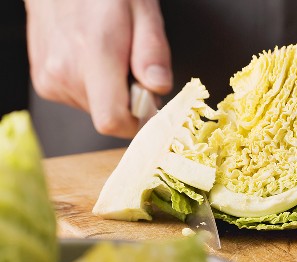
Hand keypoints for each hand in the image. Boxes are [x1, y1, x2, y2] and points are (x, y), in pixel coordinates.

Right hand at [25, 0, 172, 137]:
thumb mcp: (143, 12)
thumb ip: (152, 52)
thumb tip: (158, 88)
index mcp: (94, 54)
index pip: (113, 120)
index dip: (138, 121)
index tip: (151, 104)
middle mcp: (65, 71)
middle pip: (108, 116)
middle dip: (129, 100)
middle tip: (132, 66)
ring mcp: (50, 79)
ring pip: (96, 109)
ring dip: (111, 93)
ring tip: (110, 58)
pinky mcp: (44, 82)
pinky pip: (80, 99)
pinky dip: (94, 87)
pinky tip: (93, 59)